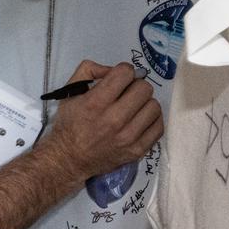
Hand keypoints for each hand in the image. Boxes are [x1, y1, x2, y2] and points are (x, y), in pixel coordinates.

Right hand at [39, 60, 162, 180]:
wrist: (70, 158)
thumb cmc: (70, 123)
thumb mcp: (70, 91)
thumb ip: (90, 70)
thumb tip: (113, 69)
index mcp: (95, 102)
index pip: (125, 73)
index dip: (123, 71)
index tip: (119, 79)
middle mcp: (114, 119)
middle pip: (144, 88)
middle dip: (135, 86)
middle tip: (127, 93)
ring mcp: (128, 137)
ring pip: (154, 106)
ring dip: (145, 103)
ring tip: (134, 108)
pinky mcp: (137, 150)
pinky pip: (158, 127)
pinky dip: (152, 120)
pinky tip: (141, 120)